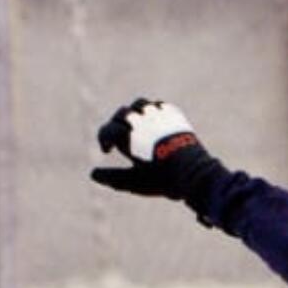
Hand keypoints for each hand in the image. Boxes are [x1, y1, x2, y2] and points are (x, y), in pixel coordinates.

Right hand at [91, 98, 223, 208]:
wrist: (195, 172)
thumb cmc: (162, 179)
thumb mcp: (135, 182)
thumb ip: (113, 178)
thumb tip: (93, 175)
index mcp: (128, 135)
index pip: (108, 130)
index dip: (104, 139)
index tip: (107, 150)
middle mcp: (140, 120)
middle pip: (123, 114)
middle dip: (119, 125)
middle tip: (122, 138)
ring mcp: (157, 114)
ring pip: (140, 104)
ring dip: (135, 114)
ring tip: (138, 126)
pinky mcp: (173, 113)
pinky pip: (159, 106)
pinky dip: (153, 113)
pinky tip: (155, 125)